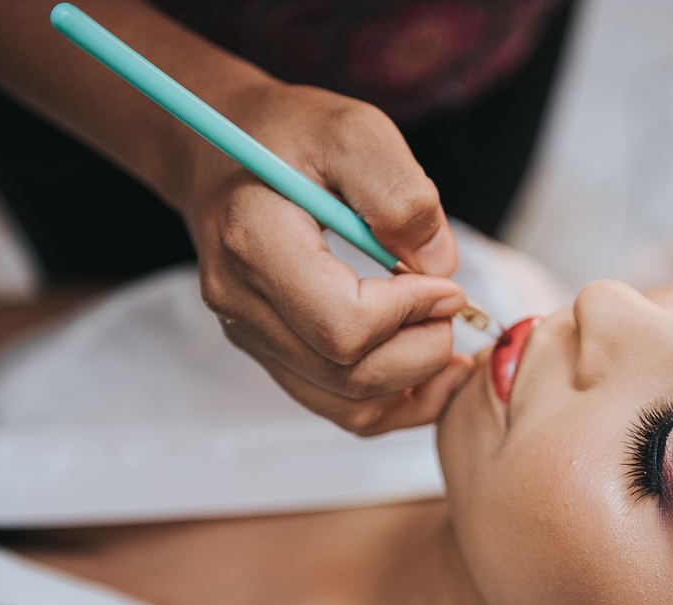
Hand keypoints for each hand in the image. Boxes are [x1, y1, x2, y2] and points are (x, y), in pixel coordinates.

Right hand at [187, 83, 474, 434]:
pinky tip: (427, 367)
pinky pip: (337, 406)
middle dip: (423, 351)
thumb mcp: (354, 131)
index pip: (344, 325)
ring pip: (347, 404)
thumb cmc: (288, 134)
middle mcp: (242, 303)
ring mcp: (250, 335)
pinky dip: (392, 400)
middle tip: (451, 305)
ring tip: (447, 335)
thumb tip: (439, 267)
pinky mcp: (269, 351)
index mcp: (255, 244)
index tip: (446, 284)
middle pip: (350, 374)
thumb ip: (401, 193)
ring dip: (415, 383)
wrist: (221, 151)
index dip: (411, 314)